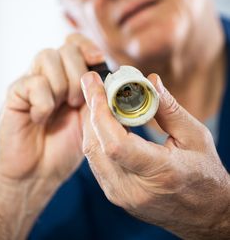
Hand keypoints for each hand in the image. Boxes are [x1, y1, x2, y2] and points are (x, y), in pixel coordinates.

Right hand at [0, 34, 103, 238]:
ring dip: (62, 84)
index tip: (98, 60)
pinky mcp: (16, 93)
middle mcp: (50, 73)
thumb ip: (98, 95)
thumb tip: (109, 74)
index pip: (75, 42)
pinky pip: (33, 82)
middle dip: (78, 73)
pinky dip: (43, 102)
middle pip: (66, 48)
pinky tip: (41, 118)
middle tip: (77, 101)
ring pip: (48, 56)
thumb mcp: (91, 118)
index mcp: (69, 75)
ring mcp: (32, 81)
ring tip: (62, 107)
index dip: (87, 47)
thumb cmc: (66, 145)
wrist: (38, 173)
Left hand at [81, 72, 229, 239]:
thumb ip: (169, 108)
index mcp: (160, 172)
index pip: (116, 144)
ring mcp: (122, 196)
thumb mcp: (195, 136)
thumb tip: (149, 81)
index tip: (96, 87)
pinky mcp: (116, 196)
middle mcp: (134, 189)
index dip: (101, 113)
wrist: (205, 215)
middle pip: (97, 146)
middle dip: (91, 110)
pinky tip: (103, 120)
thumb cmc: (205, 175)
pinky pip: (96, 162)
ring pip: (92, 153)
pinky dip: (96, 137)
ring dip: (92, 122)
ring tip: (98, 97)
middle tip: (93, 84)